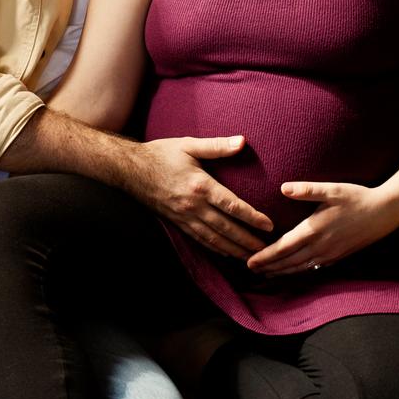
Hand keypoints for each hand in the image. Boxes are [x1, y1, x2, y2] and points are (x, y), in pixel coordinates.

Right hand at [126, 136, 272, 257]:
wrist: (129, 169)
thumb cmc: (160, 154)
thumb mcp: (188, 145)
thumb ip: (216, 146)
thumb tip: (242, 141)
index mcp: (200, 186)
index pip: (232, 206)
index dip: (252, 217)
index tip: (269, 226)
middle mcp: (193, 205)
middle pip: (226, 228)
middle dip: (247, 241)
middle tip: (267, 250)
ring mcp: (184, 216)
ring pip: (213, 238)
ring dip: (234, 249)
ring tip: (251, 257)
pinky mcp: (176, 222)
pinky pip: (199, 239)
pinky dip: (215, 248)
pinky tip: (226, 253)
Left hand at [246, 181, 397, 275]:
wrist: (385, 212)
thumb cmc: (357, 198)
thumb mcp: (332, 190)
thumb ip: (307, 190)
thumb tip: (283, 188)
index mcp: (314, 230)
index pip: (283, 248)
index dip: (265, 256)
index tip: (249, 261)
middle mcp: (320, 246)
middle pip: (288, 262)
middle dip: (268, 267)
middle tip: (249, 269)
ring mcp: (329, 254)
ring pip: (300, 267)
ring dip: (281, 271)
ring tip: (265, 273)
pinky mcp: (338, 256)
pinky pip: (313, 267)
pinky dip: (298, 271)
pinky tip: (292, 270)